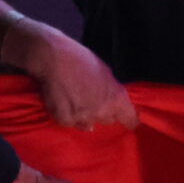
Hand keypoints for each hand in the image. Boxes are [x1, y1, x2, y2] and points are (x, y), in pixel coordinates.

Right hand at [4, 19, 136, 130]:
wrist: (53, 57)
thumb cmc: (81, 60)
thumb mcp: (106, 73)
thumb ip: (111, 92)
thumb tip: (110, 107)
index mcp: (116, 98)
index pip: (130, 120)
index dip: (127, 118)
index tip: (123, 117)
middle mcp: (102, 111)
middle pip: (108, 120)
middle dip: (102, 113)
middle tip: (91, 100)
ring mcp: (83, 117)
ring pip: (88, 124)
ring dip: (84, 116)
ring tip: (74, 100)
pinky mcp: (64, 119)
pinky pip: (69, 123)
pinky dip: (66, 116)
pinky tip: (62, 103)